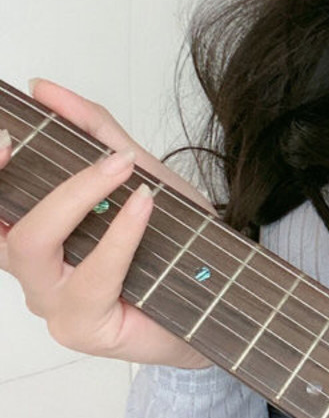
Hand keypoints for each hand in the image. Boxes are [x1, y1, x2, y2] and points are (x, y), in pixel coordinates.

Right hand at [0, 79, 211, 369]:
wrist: (217, 292)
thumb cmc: (170, 240)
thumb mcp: (136, 171)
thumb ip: (93, 131)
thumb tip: (45, 89)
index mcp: (33, 236)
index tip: (8, 135)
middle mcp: (33, 273)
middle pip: (8, 227)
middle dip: (45, 182)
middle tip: (102, 157)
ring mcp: (53, 305)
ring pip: (35, 248)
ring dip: (78, 198)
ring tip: (123, 170)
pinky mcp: (83, 328)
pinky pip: (91, 277)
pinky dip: (117, 236)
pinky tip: (142, 207)